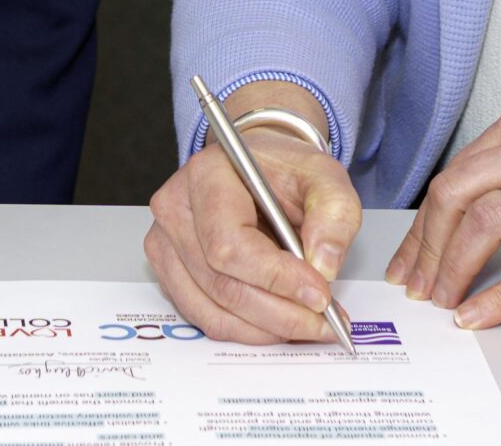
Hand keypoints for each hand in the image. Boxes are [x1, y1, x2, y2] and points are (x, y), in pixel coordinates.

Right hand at [144, 99, 359, 343]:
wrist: (259, 170)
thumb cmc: (283, 171)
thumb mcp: (324, 176)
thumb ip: (334, 213)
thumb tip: (324, 264)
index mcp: (208, 176)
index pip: (230, 244)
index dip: (276, 278)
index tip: (319, 296)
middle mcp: (176, 210)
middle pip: (222, 284)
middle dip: (280, 313)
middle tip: (324, 322)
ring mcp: (167, 244)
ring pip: (214, 310)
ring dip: (267, 329)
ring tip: (308, 325)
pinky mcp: (170, 272)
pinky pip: (207, 318)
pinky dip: (248, 330)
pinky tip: (280, 323)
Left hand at [386, 108, 500, 326]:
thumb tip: (453, 216)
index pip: (451, 177)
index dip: (420, 225)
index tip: (407, 258)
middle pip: (454, 195)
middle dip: (425, 246)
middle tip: (416, 284)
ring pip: (485, 224)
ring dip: (453, 268)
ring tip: (443, 299)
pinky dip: (500, 296)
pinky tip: (480, 314)